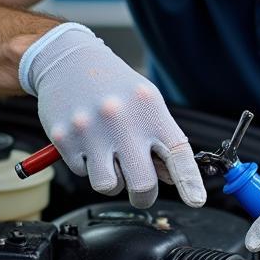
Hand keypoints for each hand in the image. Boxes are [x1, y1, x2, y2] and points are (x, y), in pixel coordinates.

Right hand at [19, 23, 205, 208]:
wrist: (68, 60)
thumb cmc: (113, 83)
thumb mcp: (146, 101)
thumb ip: (159, 138)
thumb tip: (171, 178)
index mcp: (149, 108)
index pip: (177, 153)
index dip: (189, 181)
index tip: (196, 200)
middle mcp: (121, 119)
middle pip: (142, 184)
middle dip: (144, 195)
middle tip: (142, 190)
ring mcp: (90, 131)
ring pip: (108, 186)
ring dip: (112, 179)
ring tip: (109, 154)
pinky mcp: (64, 139)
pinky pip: (82, 173)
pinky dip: (87, 164)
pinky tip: (89, 140)